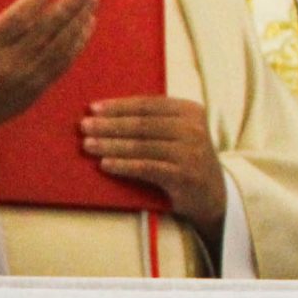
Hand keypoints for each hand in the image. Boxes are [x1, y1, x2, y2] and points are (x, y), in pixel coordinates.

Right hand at [0, 0, 95, 143]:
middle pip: (45, 32)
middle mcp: (8, 65)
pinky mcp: (37, 90)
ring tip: (92, 0)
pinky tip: (88, 25)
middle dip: (67, 8)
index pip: (16, 21)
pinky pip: (63, 64)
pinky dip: (78, 43)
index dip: (35, 0)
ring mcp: (26, 80)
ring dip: (78, 22)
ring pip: (59, 47)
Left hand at [81, 96, 226, 243]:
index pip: (149, 104)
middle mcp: (193, 128)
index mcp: (190, 111)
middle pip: (142, 124)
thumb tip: (107, 114)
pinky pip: (146, 168)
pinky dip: (123, 165)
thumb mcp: (179, 133)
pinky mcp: (184, 175)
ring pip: (142, 145)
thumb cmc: (185, 158)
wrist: (213, 193)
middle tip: (84, 126)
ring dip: (111, 145)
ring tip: (87, 145)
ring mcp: (190, 152)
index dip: (119, 106)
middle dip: (110, 125)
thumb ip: (154, 121)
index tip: (93, 108)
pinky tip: (105, 164)